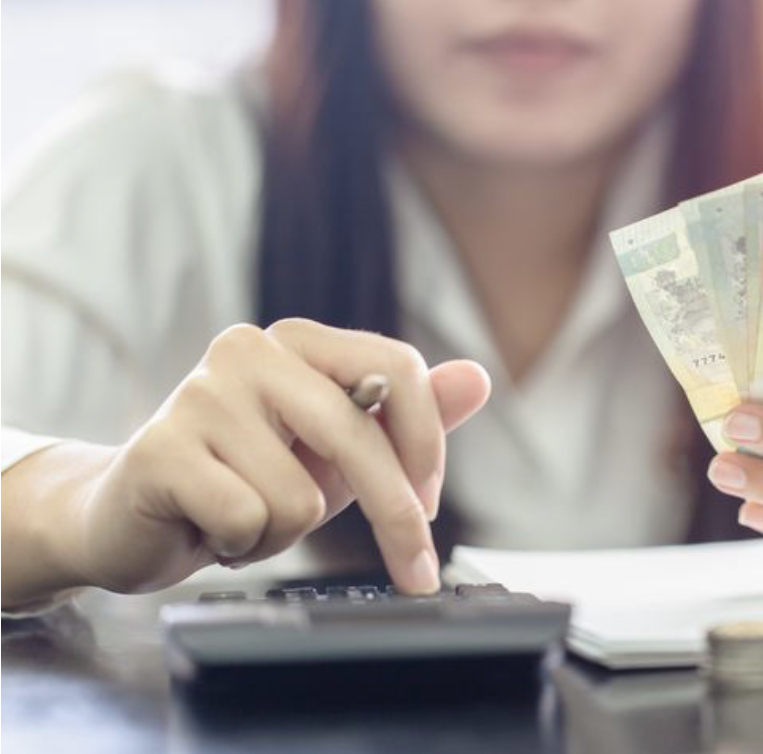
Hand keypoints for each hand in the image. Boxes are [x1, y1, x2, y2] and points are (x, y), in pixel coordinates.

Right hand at [32, 319, 489, 598]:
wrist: (135, 517)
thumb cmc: (249, 480)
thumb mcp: (343, 453)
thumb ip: (410, 415)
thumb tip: (478, 378)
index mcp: (301, 341)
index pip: (397, 369)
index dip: (427, 445)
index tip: (430, 506)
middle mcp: (250, 349)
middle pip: (357, 435)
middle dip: (394, 516)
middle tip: (413, 570)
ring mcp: (200, 394)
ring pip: (302, 496)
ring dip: (286, 532)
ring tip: (249, 518)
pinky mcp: (161, 448)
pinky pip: (249, 519)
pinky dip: (243, 545)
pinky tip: (211, 528)